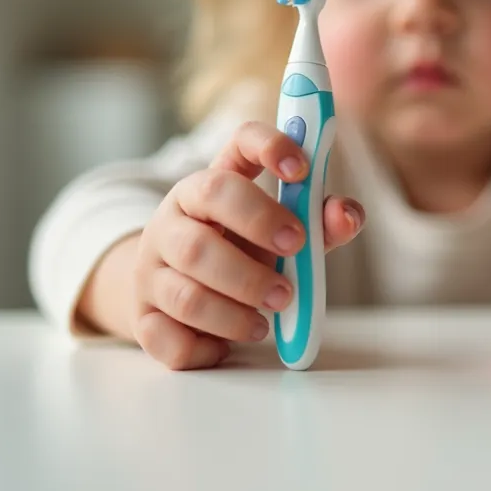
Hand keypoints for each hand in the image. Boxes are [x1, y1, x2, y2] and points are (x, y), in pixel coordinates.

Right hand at [131, 121, 362, 369]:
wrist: (169, 296)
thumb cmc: (238, 257)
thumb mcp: (277, 235)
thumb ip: (317, 224)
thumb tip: (347, 215)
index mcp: (210, 186)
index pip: (239, 143)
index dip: (271, 146)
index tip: (303, 168)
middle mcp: (174, 217)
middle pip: (208, 204)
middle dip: (259, 229)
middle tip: (294, 258)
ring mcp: (151, 267)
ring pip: (187, 287)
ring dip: (236, 309)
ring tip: (265, 320)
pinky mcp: (143, 317)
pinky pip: (167, 337)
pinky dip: (204, 347)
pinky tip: (225, 345)